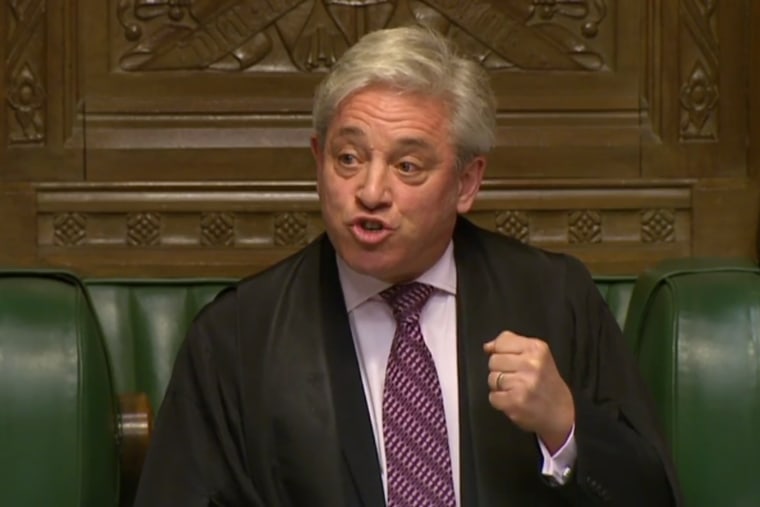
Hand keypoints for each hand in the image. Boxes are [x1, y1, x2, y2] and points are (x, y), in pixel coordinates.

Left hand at [483, 331, 574, 452]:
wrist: (560, 412)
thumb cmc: (545, 381)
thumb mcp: (536, 355)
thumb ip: (511, 344)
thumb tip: (487, 346)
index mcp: (536, 348)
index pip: (502, 342)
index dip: (502, 352)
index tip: (513, 361)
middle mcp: (531, 364)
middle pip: (493, 361)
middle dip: (500, 370)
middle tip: (516, 377)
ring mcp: (523, 384)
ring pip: (492, 378)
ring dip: (499, 386)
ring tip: (516, 389)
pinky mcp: (515, 402)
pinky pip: (492, 396)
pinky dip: (499, 400)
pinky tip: (513, 400)